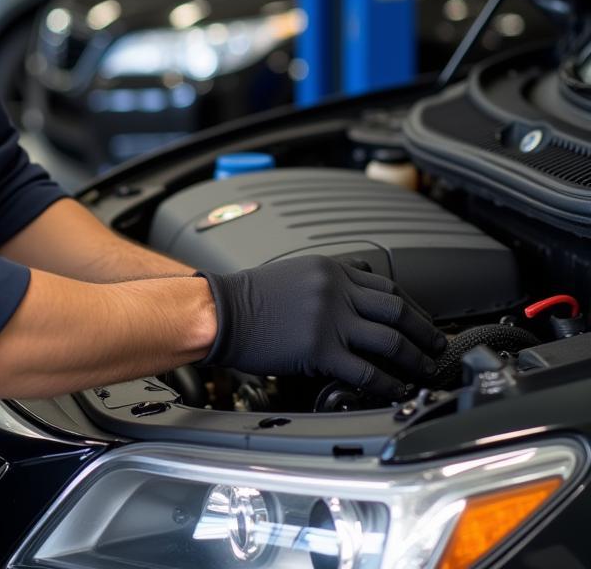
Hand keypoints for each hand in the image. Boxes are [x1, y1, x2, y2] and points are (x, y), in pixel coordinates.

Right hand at [198, 255, 445, 398]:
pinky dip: (389, 383)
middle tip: (439, 346)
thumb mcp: (295, 273)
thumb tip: (358, 296)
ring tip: (427, 370)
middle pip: (398, 310)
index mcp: (331, 269)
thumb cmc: (249, 296)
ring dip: (416, 358)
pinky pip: (366, 370)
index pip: (387, 286)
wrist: (220, 311)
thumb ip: (329, 281)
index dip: (413, 306)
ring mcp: (330, 320)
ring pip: (390, 340)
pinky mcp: (320, 350)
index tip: (423, 320)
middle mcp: (336, 290)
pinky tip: (397, 389)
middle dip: (426, 331)